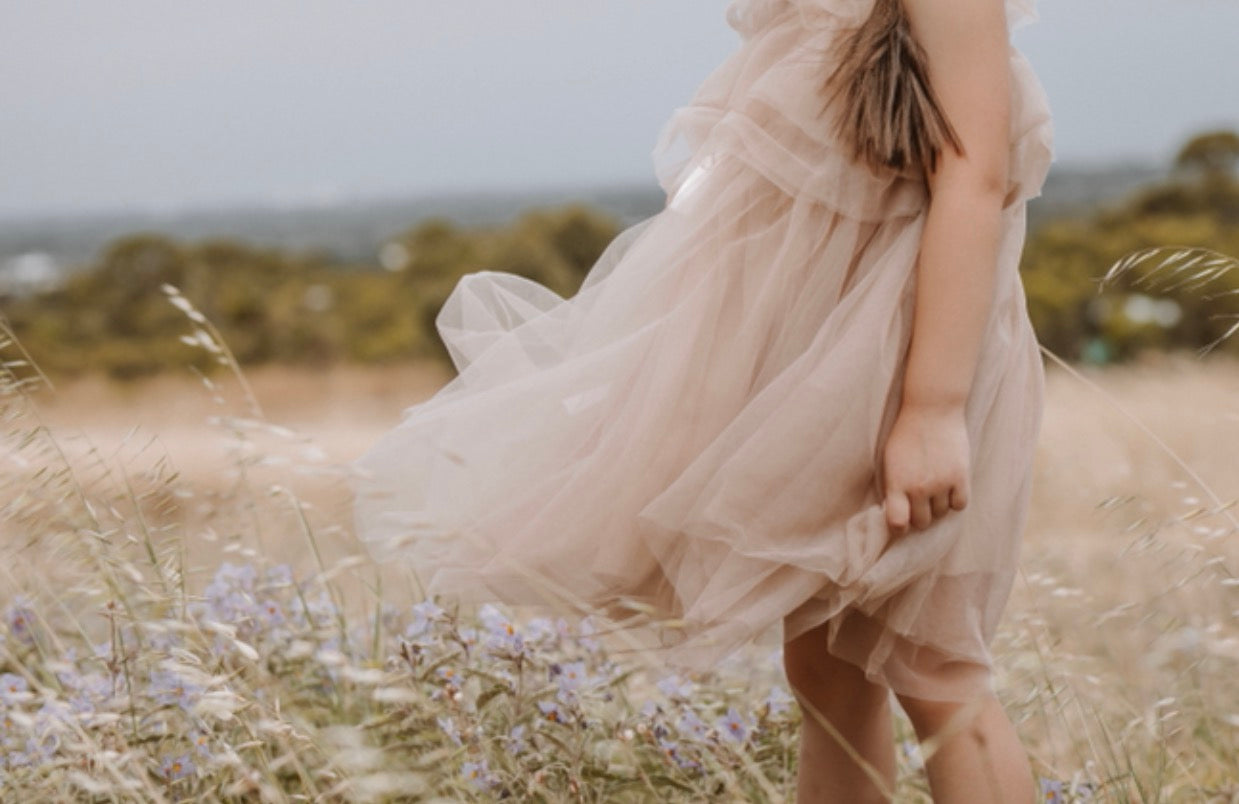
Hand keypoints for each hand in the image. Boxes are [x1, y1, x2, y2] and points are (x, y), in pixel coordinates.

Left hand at [881, 400, 970, 535]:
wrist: (931, 409)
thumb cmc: (906, 433)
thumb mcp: (890, 460)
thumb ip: (893, 486)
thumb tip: (896, 511)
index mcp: (897, 483)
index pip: (897, 522)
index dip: (899, 527)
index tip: (901, 522)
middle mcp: (919, 487)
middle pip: (921, 522)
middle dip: (919, 515)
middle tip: (920, 503)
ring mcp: (941, 484)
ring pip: (941, 514)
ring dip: (937, 506)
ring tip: (935, 490)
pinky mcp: (961, 477)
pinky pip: (960, 505)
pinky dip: (955, 500)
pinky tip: (950, 489)